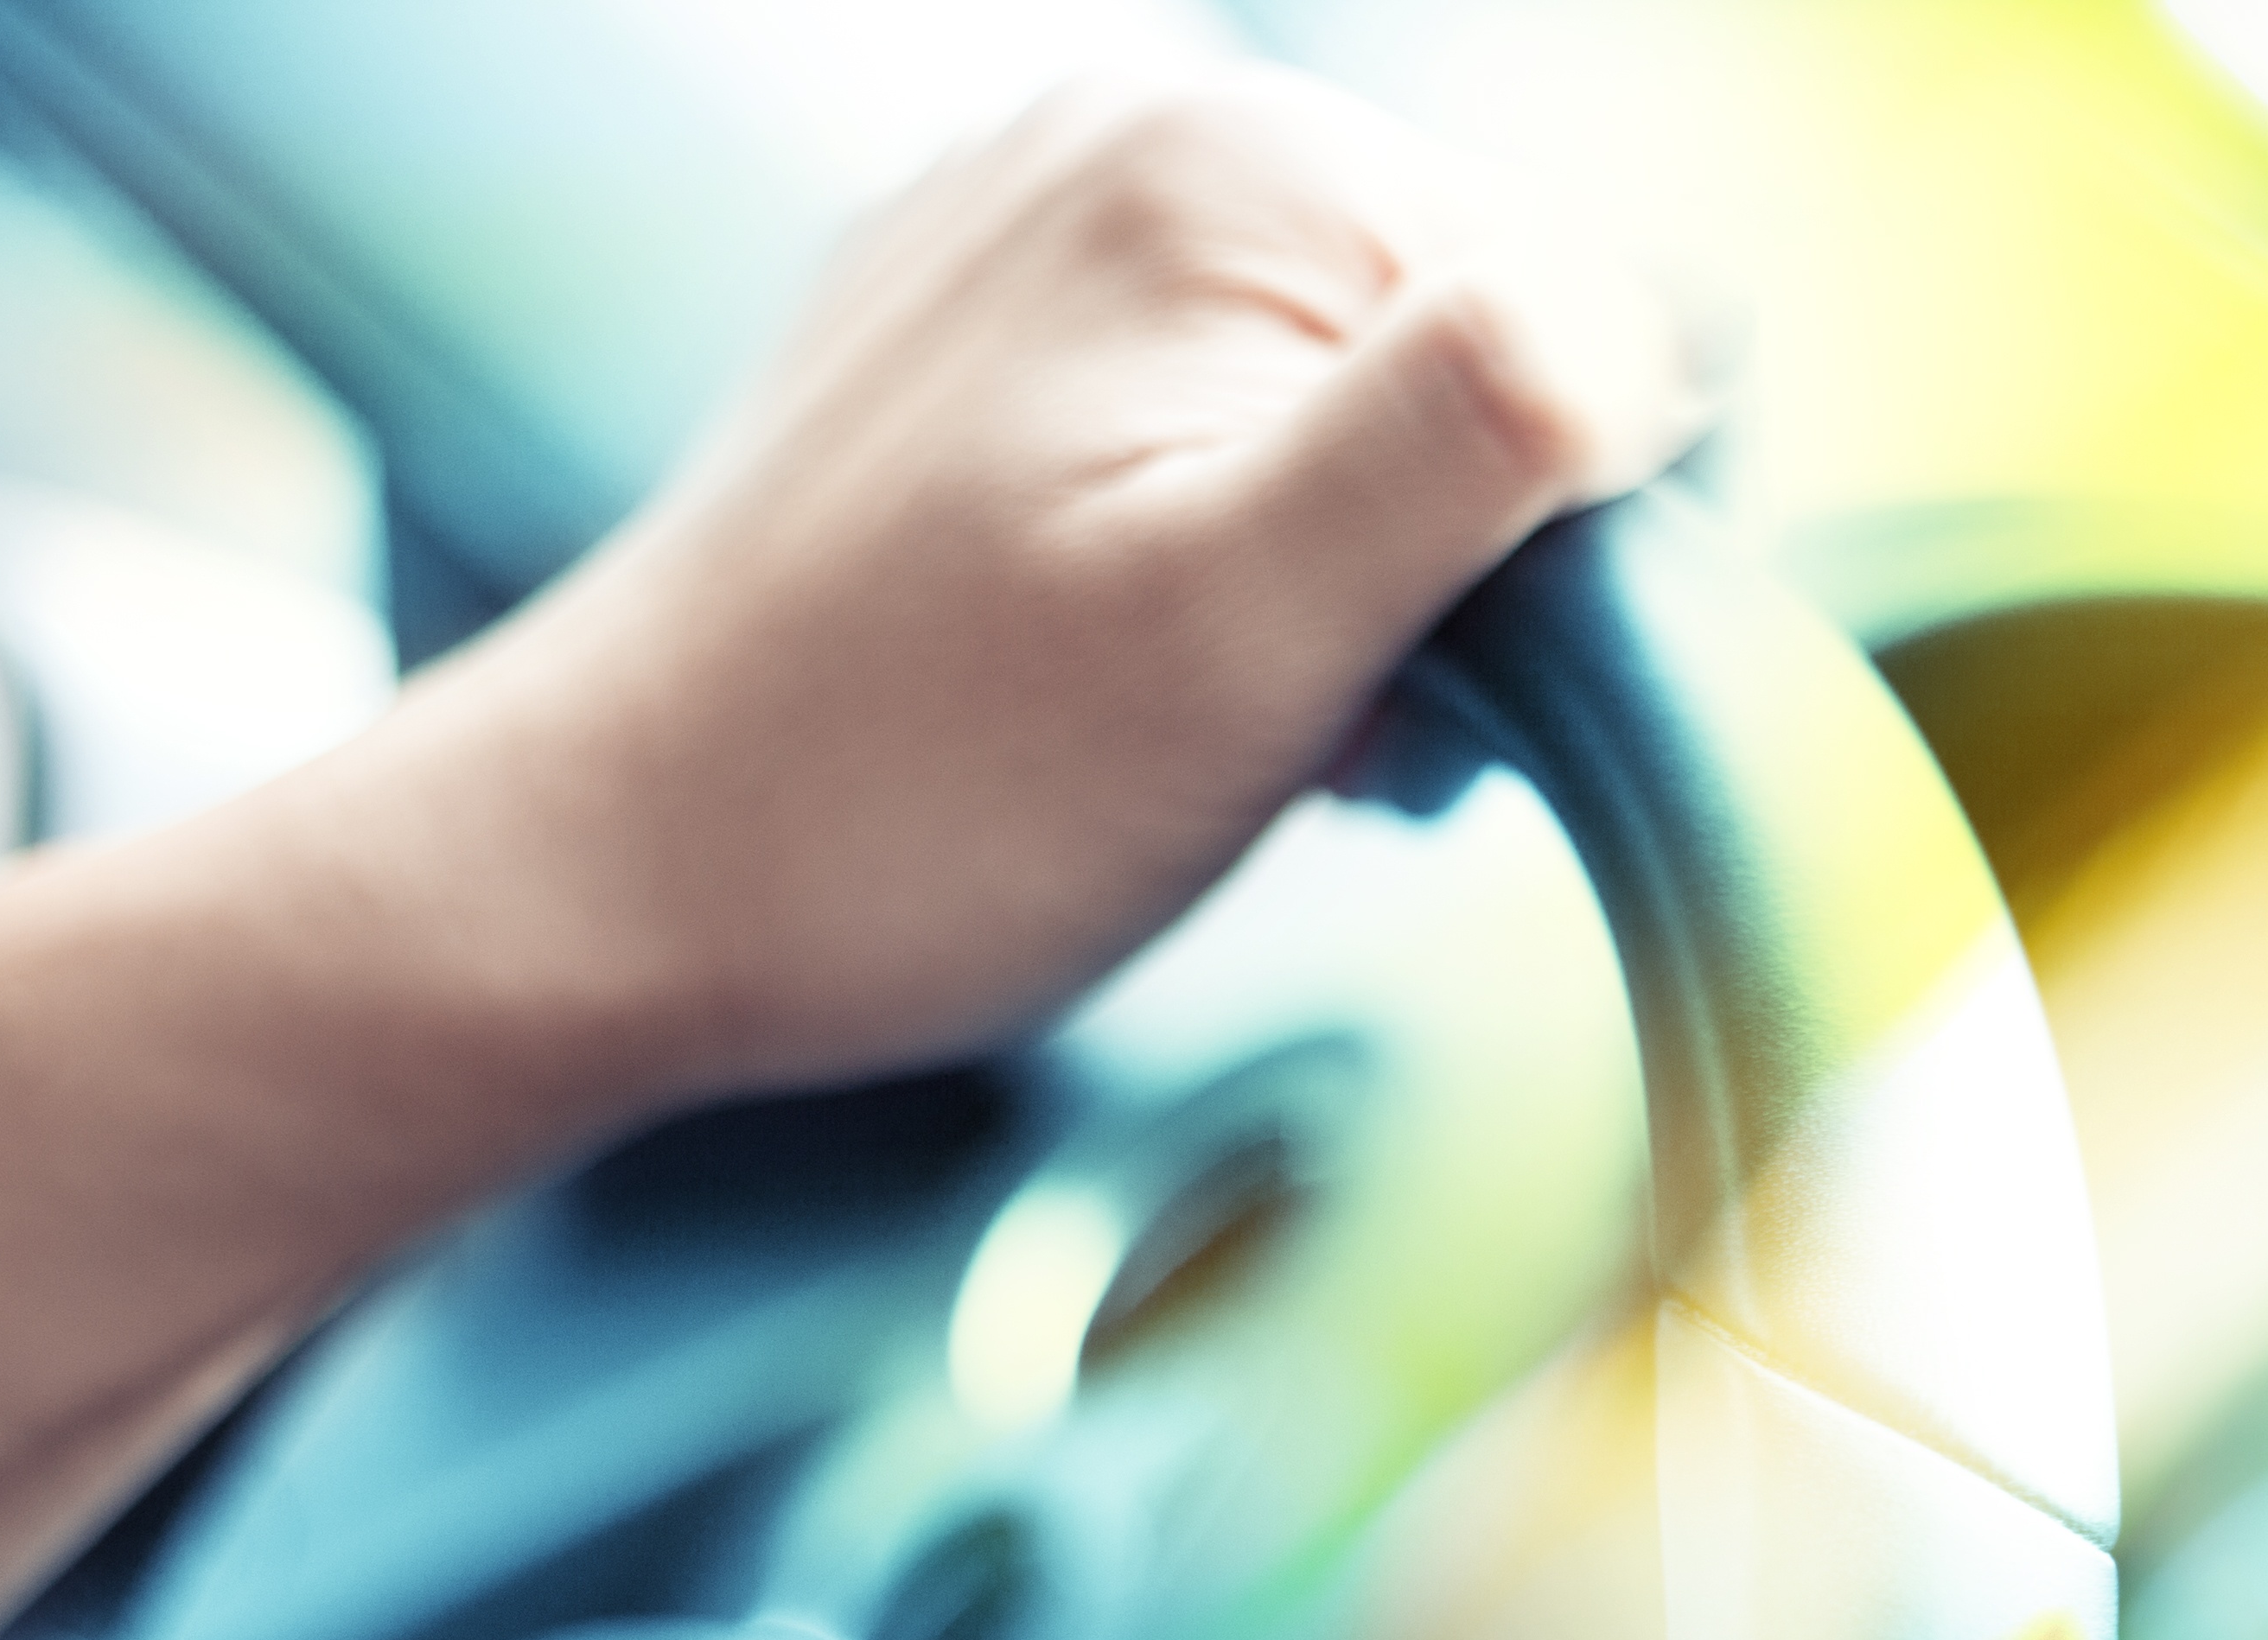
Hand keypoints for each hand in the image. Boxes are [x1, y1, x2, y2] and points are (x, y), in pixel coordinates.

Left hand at [358, 63, 1711, 1118]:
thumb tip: (1660, 332)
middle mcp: (1143, 132)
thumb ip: (1482, 425)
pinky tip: (1131, 675)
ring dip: (1355, 583)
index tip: (1423, 688)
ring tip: (1212, 716)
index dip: (1581, 545)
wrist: (607, 880)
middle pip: (1497, 352)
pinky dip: (1235, 562)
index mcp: (1246, 166)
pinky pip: (1230, 423)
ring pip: (1372, 403)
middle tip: (1303, 726)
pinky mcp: (989, 337)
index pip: (1623, 322)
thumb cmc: (921, 798)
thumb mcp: (1250, 624)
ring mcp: (1047, 225)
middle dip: (1459, 563)